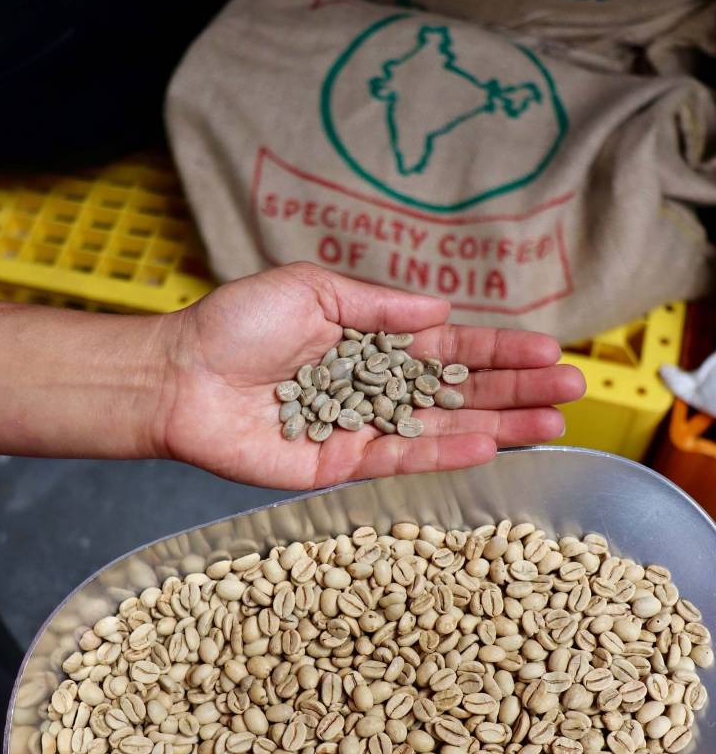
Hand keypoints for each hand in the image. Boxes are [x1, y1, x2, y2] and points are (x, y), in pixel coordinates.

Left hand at [161, 263, 584, 488]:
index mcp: (370, 341)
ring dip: (499, 425)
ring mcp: (360, 428)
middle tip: (573, 390)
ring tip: (553, 422)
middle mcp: (373, 387)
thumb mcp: (312, 289)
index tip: (549, 352)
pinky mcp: (338, 463)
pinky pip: (400, 458)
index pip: (449, 348)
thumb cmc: (236, 324)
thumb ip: (379, 306)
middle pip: (459, 391)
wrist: (180, 375)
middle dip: (516, 390)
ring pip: (441, 427)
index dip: (499, 351)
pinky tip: (490, 446)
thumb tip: (442, 310)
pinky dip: (444, 453)